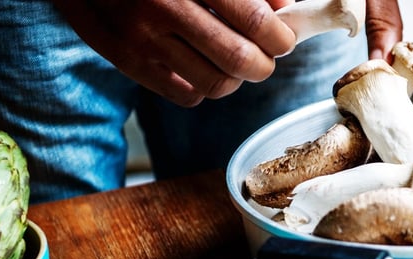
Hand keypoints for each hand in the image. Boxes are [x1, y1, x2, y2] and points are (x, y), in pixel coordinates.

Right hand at [53, 0, 296, 106]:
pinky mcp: (128, 62)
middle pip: (239, 60)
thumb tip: (282, 8)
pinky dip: (204, 89)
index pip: (254, 22)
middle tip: (266, 56)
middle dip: (263, 64)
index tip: (284, 38)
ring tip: (234, 61)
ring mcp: (143, 40)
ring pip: (215, 84)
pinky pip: (186, 96)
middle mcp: (164, 8)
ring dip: (236, 79)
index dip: (280, 37)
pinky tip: (201, 67)